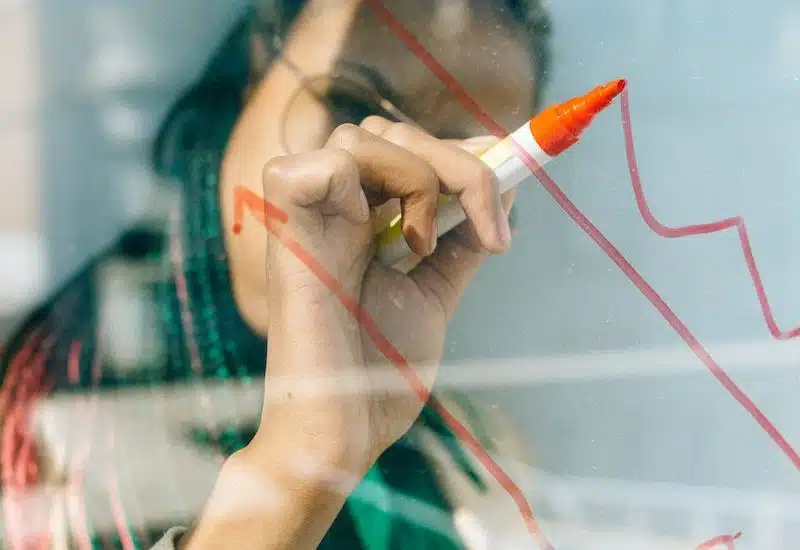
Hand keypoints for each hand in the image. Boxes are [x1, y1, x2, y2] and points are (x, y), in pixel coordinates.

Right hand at [246, 116, 515, 477]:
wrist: (344, 428)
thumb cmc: (380, 370)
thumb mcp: (434, 293)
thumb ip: (460, 244)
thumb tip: (506, 197)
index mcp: (359, 221)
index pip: (405, 147)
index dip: (459, 149)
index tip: (509, 172)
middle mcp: (331, 210)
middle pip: (390, 131)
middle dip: (458, 167)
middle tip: (489, 229)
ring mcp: (307, 217)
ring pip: (364, 136)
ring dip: (421, 180)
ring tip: (423, 249)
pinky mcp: (287, 231)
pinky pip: (322, 164)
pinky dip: (372, 185)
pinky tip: (391, 241)